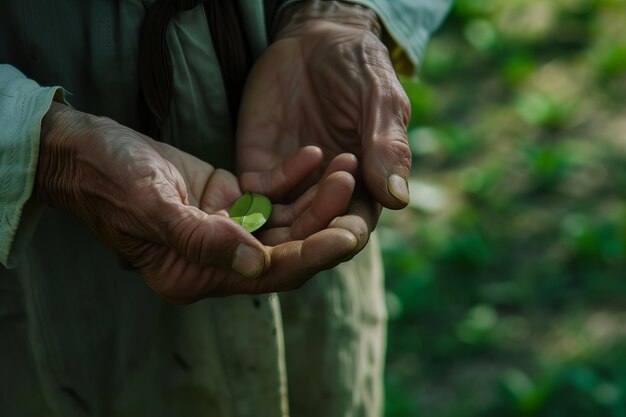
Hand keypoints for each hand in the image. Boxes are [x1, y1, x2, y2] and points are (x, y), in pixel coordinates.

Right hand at [37, 103, 357, 301]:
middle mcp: (217, 258)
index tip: (349, 237)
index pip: (267, 274)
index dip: (310, 257)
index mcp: (196, 274)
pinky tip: (314, 156)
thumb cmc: (109, 179)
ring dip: (316, 196)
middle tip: (355, 192)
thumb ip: (201, 239)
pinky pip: (269, 194)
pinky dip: (292, 177)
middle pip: (285, 248)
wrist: (87, 151)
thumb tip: (256, 265)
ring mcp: (225, 228)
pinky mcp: (228, 200)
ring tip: (345, 166)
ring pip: (284, 221)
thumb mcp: (151, 206)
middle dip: (324, 221)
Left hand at [237, 1, 410, 252]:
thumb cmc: (358, 68)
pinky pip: (259, 193)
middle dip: (324, 221)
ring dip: (298, 208)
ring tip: (325, 164)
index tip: (353, 232)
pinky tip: (311, 151)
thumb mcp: (380, 100)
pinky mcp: (257, 166)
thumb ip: (387, 146)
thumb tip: (398, 198)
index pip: (354, 224)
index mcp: (361, 186)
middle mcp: (321, 192)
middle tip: (339, 191)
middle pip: (315, 231)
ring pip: (284, 220)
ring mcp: (287, 182)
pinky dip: (279, 182)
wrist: (313, 38)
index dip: (352, 232)